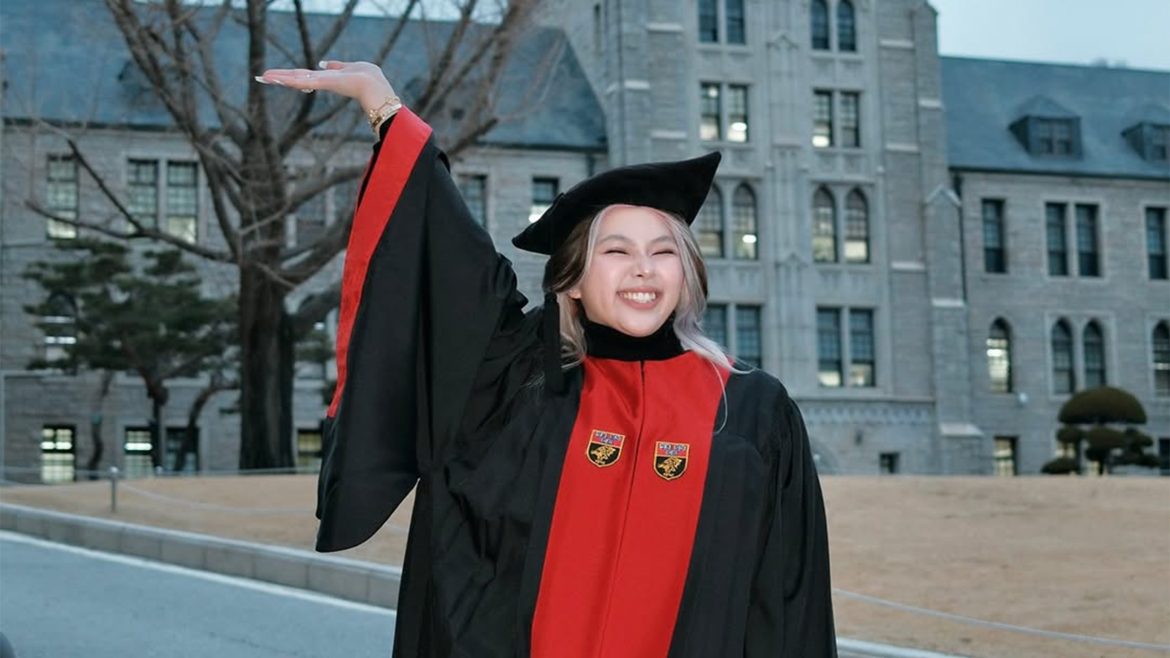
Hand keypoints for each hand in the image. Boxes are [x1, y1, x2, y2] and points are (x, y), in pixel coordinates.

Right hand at [255, 61, 396, 114]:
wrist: (375, 85)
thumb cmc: (367, 77)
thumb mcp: (350, 66)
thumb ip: (336, 65)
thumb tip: (323, 63)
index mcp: (327, 78)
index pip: (304, 76)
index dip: (290, 75)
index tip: (276, 76)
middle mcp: (322, 81)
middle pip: (296, 78)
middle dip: (279, 77)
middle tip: (261, 78)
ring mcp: (322, 83)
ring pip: (297, 79)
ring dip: (279, 78)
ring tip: (263, 77)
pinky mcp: (324, 82)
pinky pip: (303, 80)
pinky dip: (290, 79)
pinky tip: (277, 78)